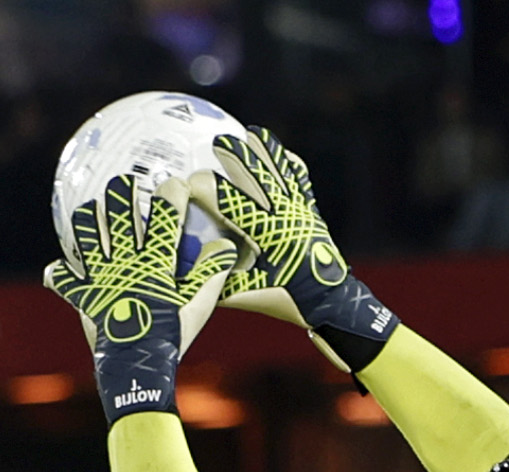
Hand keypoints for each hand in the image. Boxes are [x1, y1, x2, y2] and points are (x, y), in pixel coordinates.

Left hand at [40, 181, 195, 416]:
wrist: (139, 366)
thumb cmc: (172, 336)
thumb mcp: (198, 304)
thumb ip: (212, 273)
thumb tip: (227, 247)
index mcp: (156, 260)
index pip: (165, 213)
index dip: (171, 192)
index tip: (175, 185)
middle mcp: (126, 261)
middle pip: (119, 212)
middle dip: (122, 191)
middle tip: (125, 183)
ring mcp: (102, 276)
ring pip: (86, 234)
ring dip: (86, 219)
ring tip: (89, 211)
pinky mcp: (85, 296)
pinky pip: (64, 280)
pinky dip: (59, 274)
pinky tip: (58, 270)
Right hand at [207, 129, 394, 374]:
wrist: (327, 301)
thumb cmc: (281, 297)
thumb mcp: (244, 292)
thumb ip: (215, 276)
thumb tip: (182, 263)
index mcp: (269, 236)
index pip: (233, 204)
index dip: (209, 189)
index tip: (190, 181)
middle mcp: (287, 217)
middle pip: (260, 176)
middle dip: (238, 156)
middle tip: (218, 141)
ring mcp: (301, 209)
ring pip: (283, 171)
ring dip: (267, 151)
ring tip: (252, 133)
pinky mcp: (311, 209)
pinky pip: (301, 179)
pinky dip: (290, 164)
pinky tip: (280, 152)